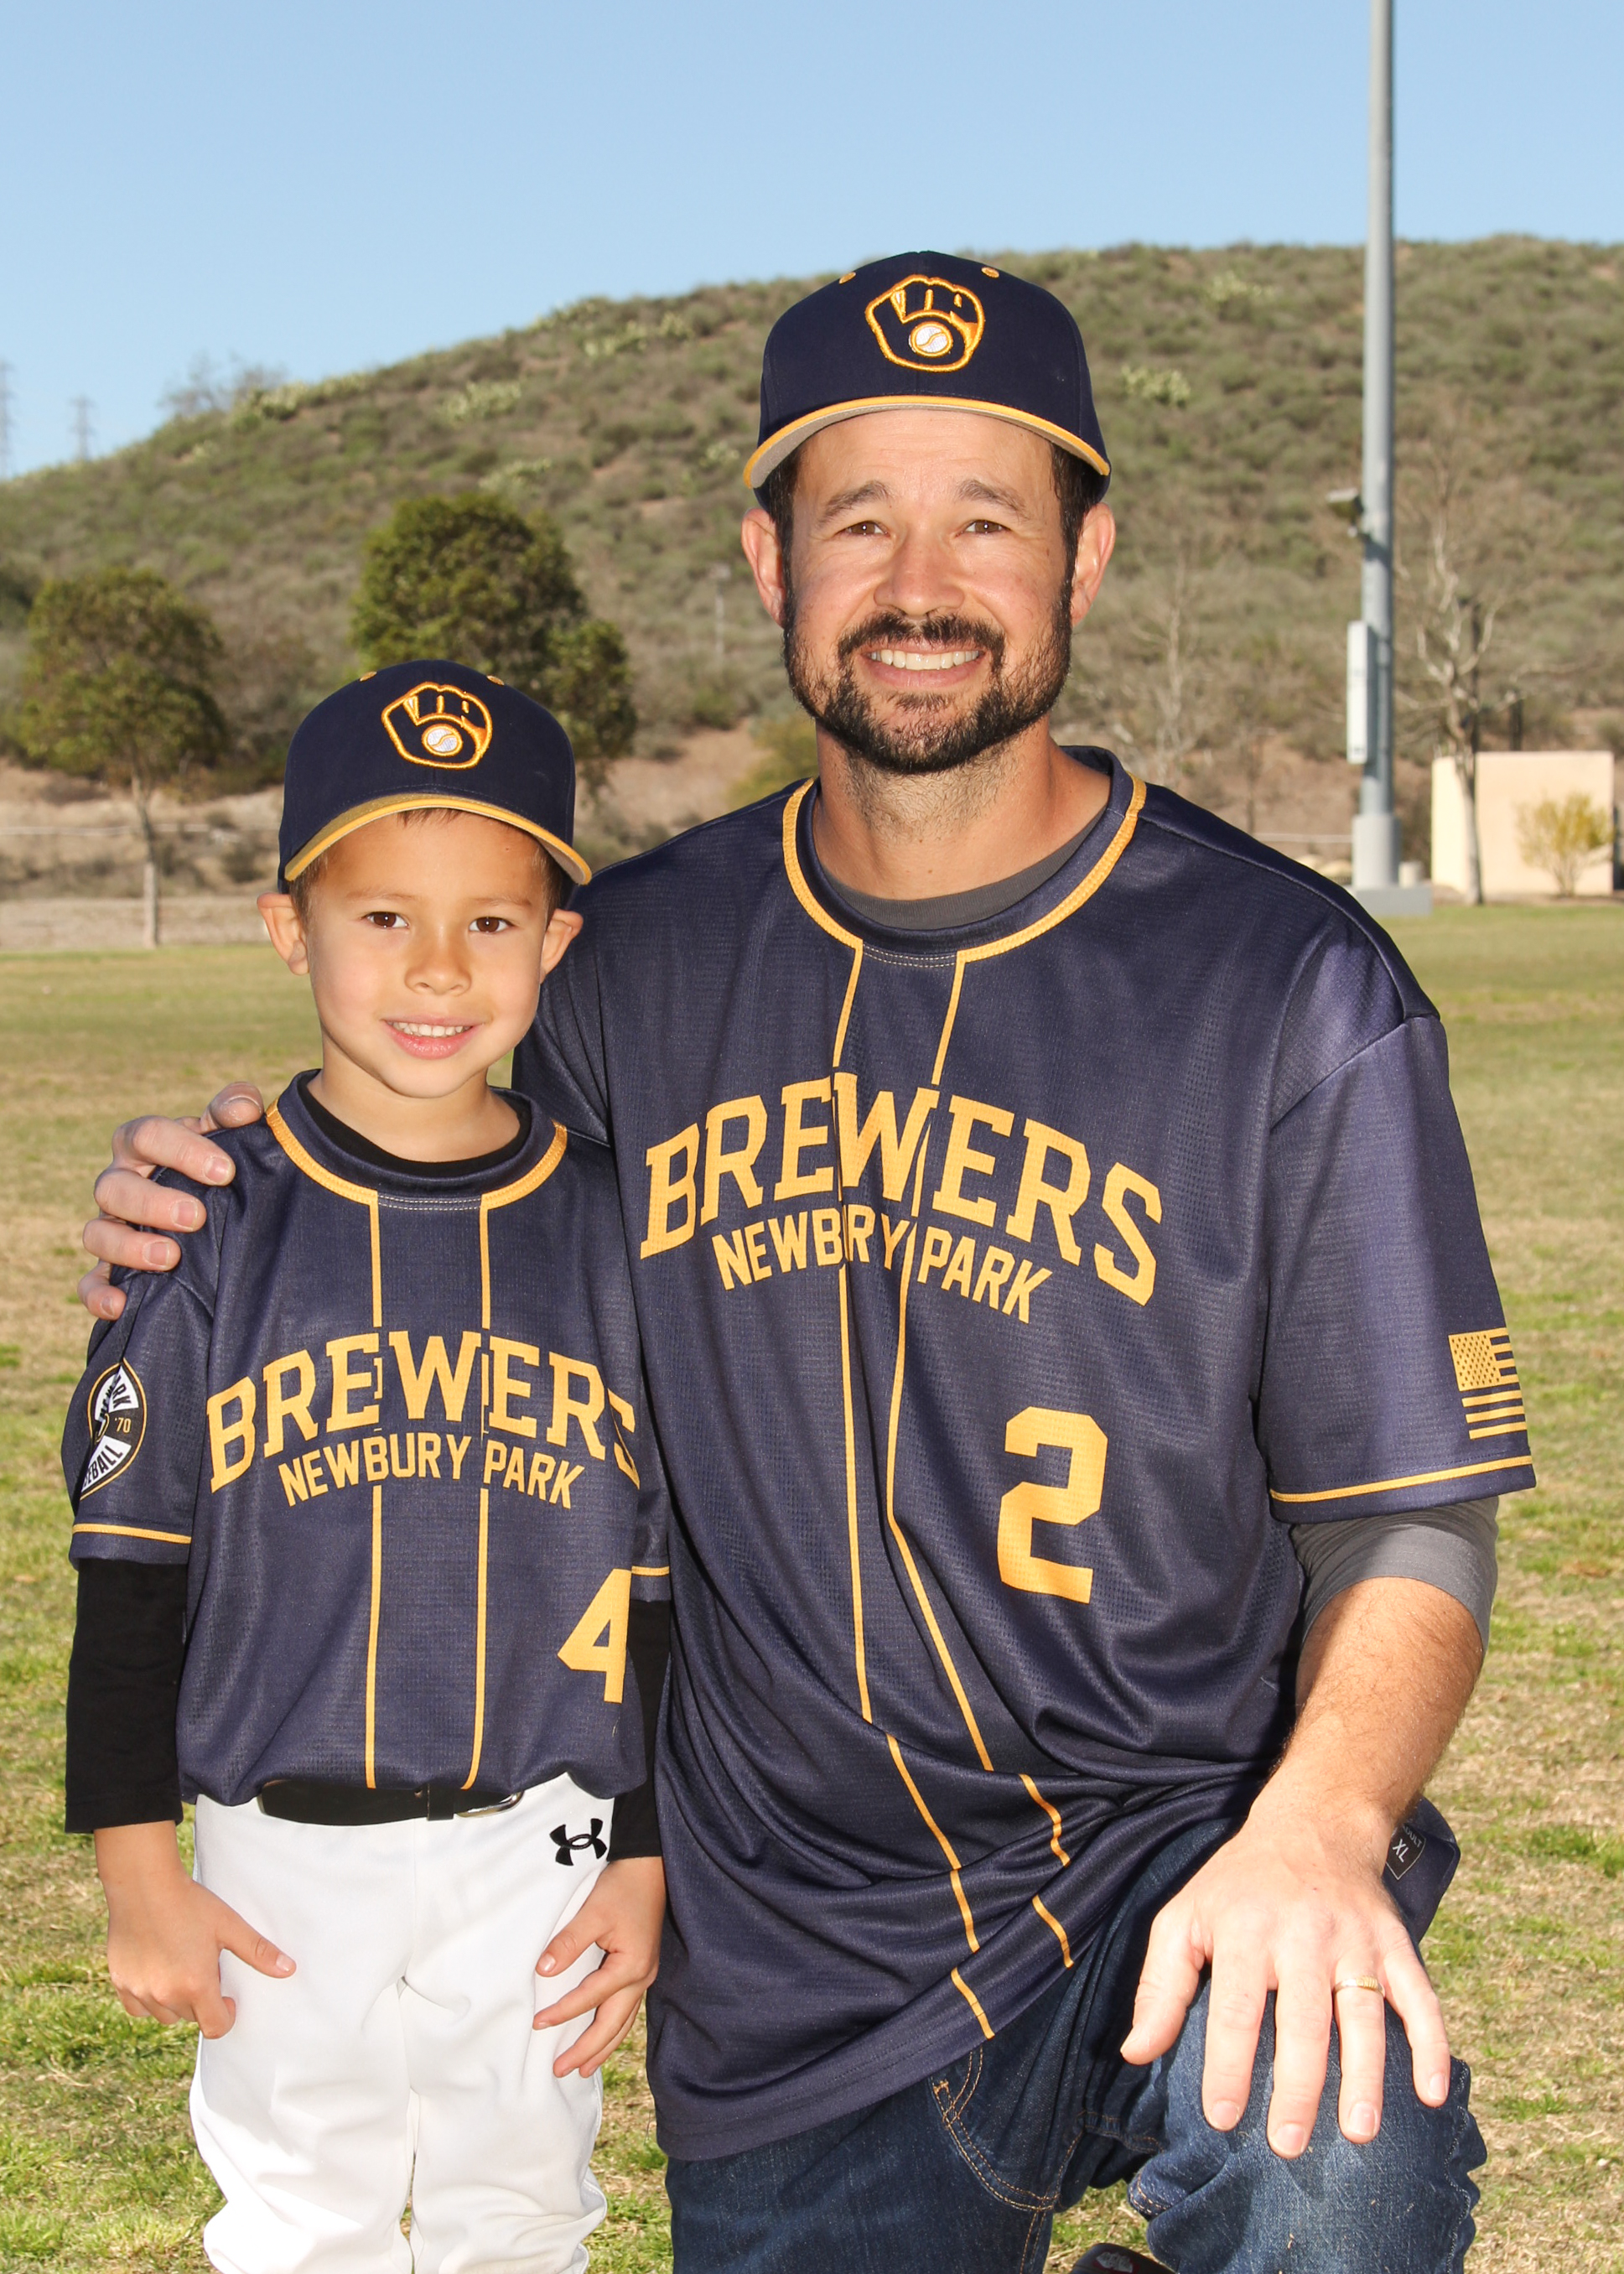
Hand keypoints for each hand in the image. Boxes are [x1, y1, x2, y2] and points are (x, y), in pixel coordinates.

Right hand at [79, 1083, 265, 1318]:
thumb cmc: (220, 1162)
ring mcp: (112, 1226)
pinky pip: (90, 1283)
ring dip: (128, 1247)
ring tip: (171, 1258)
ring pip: (97, 1233)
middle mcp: (120, 1182)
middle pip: (114, 1187)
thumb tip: (243, 1109)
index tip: (225, 1172)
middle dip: (153, 1203)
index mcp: (143, 1143)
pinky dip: (99, 1294)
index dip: (182, 1151)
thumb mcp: (230, 1132)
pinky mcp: (111, 1269)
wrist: (220, 1202)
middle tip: (195, 1217)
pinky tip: (122, 1306)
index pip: (147, 1135)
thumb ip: (236, 1109)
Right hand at [95, 1821, 294, 2038]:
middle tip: (204, 1965)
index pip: (215, 2027)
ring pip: (165, 2015)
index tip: (228, 1998)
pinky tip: (158, 1972)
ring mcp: (140, 1991)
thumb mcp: (229, 1925)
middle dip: (202, 2000)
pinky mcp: (120, 1983)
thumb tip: (288, 1969)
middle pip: (191, 2017)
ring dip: (177, 2001)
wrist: (143, 1885)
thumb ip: (258, 1951)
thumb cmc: (190, 1903)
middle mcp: (165, 1995)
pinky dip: (150, 1999)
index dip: (226, 2016)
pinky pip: (138, 2008)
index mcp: (196, 1985)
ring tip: (182, 1966)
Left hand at [533, 1855, 664, 2079]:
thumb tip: (543, 1971)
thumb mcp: (593, 1912)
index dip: (562, 2013)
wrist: (649, 1867)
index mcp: (632, 1966)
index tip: (537, 2024)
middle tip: (560, 2070)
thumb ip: (569, 1943)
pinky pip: (627, 2010)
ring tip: (582, 2069)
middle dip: (587, 2051)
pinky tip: (603, 2037)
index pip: (591, 1998)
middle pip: (612, 2025)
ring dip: (602, 2047)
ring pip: (622, 2023)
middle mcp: (642, 1977)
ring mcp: (645, 1975)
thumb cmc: (622, 1888)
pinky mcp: (642, 1969)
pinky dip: (613, 2030)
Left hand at [1119, 1789, 1450, 2156]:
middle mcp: (1303, 1933)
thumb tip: (1136, 2053)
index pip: (1236, 2008)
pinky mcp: (1395, 1942)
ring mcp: (1355, 1939)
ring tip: (1358, 2132)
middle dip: (1298, 2087)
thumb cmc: (1237, 1886)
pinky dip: (1431, 2044)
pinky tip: (1432, 2092)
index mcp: (1245, 1928)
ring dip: (1364, 2077)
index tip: (1221, 2119)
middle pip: (1303, 2020)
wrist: (1313, 1824)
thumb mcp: (1184, 1917)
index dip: (1229, 2065)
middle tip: (1287, 2145)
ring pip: (1363, 2014)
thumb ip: (1160, 1986)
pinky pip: (1420, 1996)